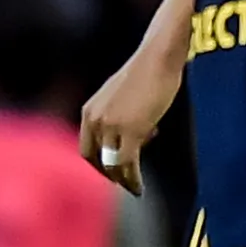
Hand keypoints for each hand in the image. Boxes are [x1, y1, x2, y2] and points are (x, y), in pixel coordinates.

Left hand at [78, 44, 183, 195]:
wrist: (158, 58)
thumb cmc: (148, 71)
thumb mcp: (123, 95)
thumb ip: (120, 114)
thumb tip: (138, 133)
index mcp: (89, 111)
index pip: (86, 146)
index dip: (98, 163)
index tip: (112, 170)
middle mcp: (94, 120)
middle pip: (93, 159)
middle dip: (107, 174)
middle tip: (122, 183)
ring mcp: (111, 126)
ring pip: (111, 164)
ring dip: (122, 179)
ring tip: (134, 187)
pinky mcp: (131, 131)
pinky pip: (127, 163)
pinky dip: (132, 179)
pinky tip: (139, 187)